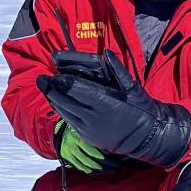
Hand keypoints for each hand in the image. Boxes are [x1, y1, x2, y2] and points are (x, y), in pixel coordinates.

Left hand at [38, 51, 190, 167]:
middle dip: (52, 90)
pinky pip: (69, 121)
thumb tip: (106, 53)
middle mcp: (94, 118)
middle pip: (66, 101)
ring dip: (53, 100)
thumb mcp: (133, 88)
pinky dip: (61, 111)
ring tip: (45, 88)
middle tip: (41, 79)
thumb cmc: (142, 109)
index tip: (54, 74)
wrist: (148, 137)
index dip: (63, 82)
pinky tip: (56, 102)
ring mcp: (89, 129)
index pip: (78, 90)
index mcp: (105, 103)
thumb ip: (118, 70)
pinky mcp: (88, 137)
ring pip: (65, 112)